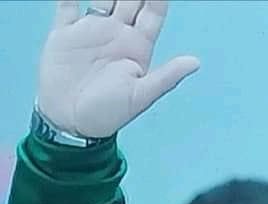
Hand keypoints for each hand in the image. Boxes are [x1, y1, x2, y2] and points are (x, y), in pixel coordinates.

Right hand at [37, 0, 199, 137]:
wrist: (72, 122)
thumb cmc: (109, 114)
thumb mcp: (141, 96)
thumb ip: (167, 76)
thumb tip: (196, 62)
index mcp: (137, 47)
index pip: (152, 12)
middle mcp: (117, 34)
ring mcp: (92, 30)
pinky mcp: (66, 32)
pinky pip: (68, 2)